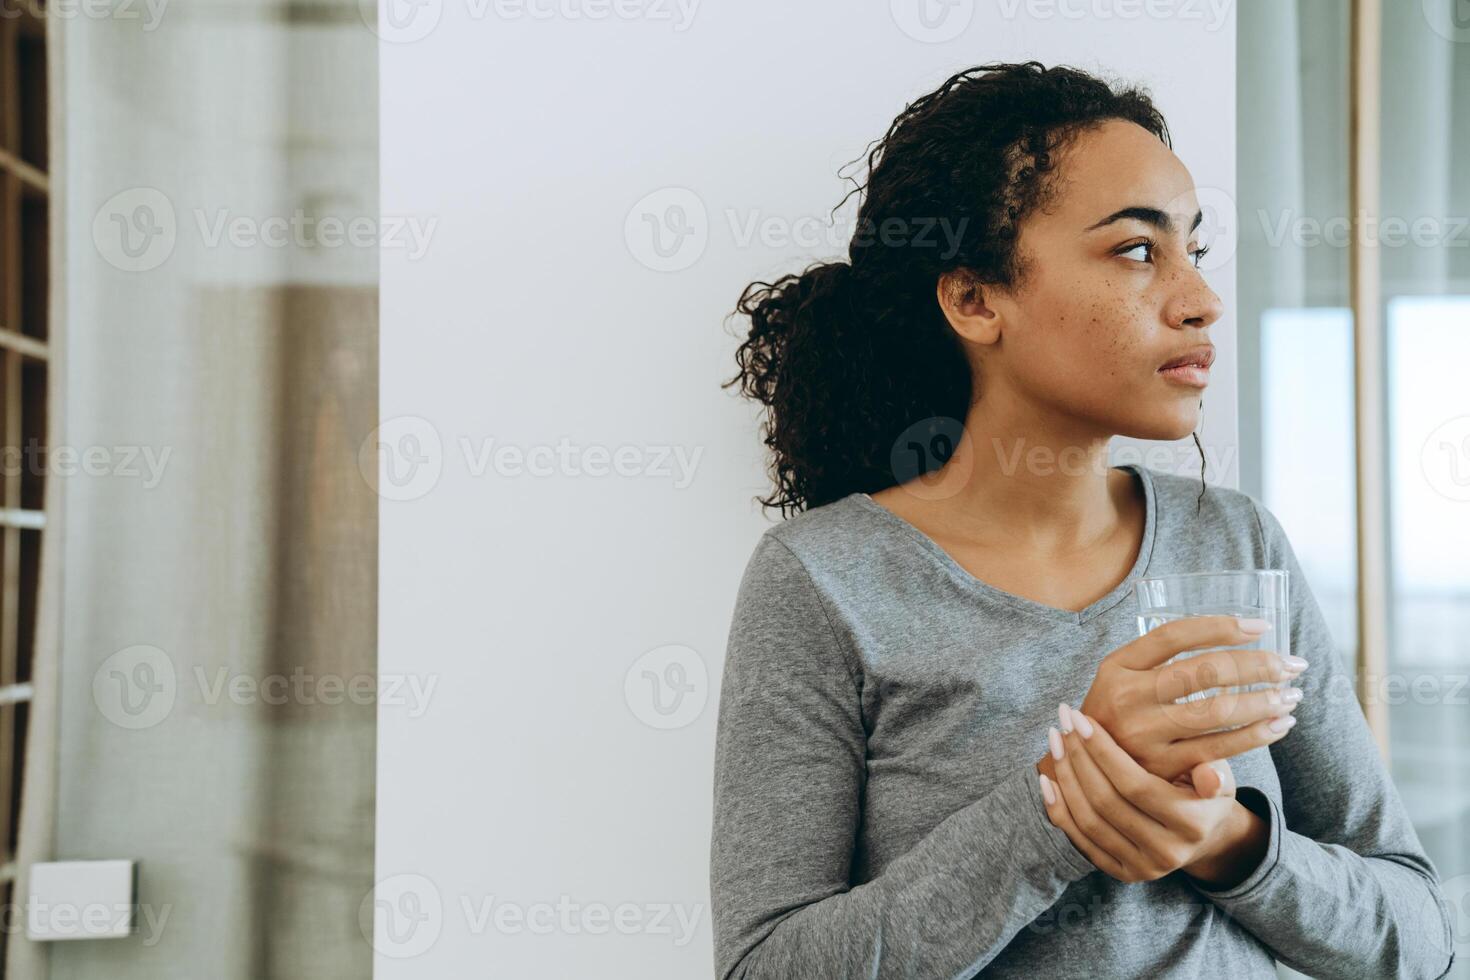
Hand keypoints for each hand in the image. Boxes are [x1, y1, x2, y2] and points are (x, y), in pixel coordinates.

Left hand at [1038, 706, 1268, 887]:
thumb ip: (1214, 773)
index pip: (1134, 785)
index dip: (1103, 751)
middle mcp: (1168, 853)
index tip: (1080, 718)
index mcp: (1193, 824)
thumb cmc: (1205, 790)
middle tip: (1062, 723)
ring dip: (1065, 778)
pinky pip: (1080, 841)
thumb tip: (1211, 776)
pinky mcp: (1123, 874)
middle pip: (1106, 802)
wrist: (1203, 835)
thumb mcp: (1220, 776)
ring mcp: (1143, 868)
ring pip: (1089, 821)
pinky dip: (1059, 809)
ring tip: (1055, 741)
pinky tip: (1048, 778)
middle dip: (1078, 757)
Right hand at [1079, 615, 1306, 782]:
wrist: (1085, 767)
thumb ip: (1163, 659)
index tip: (1261, 625)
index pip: (1174, 635)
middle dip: (1256, 665)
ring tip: (1291, 694)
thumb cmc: (1118, 712)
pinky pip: (1218, 748)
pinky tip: (1278, 726)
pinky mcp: (1160, 767)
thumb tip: (1236, 633)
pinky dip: (1255, 735)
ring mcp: (1142, 734)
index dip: (1221, 626)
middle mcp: (1126, 697)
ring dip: (1263, 701)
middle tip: (1290, 664)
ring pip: (1216, 711)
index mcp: (1117, 666)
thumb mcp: (1123, 677)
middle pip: (1201, 671)